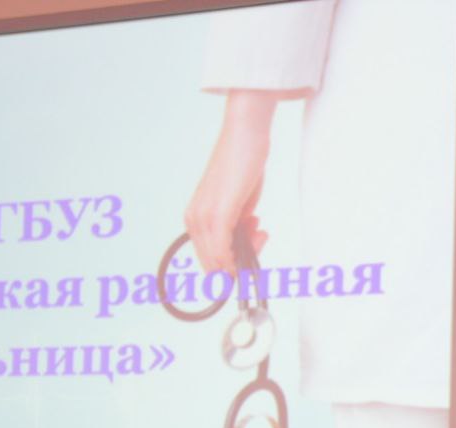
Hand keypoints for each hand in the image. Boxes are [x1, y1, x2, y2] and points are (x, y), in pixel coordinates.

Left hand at [184, 90, 276, 273]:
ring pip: (219, 261)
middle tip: (261, 238)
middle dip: (240, 263)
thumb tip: (241, 249)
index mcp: (195, 218)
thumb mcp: (238, 204)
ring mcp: (203, 217)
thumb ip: (236, 228)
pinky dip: (238, 257)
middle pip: (214, 265)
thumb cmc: (242, 164)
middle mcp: (194, 219)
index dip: (231, 265)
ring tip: (261, 231)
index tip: (254, 246)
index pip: (209, 259)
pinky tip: (258, 237)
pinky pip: (223, 250)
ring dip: (247, 255)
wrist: (245, 134)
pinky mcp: (217, 214)